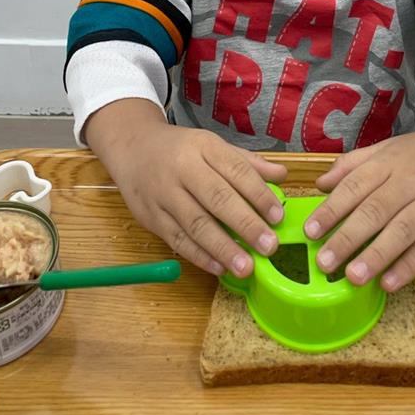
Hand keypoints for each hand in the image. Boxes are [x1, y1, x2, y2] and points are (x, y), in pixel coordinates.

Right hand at [86, 100, 287, 278]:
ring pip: (196, 224)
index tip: (278, 217)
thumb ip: (247, 163)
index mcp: (204, 147)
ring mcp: (164, 194)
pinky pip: (176, 240)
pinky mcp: (150, 217)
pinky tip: (219, 267)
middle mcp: (183, 169)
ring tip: (246, 267)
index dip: (259, 195)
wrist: (133, 148)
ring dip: (223, 248)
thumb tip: (282, 175)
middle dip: (246, 225)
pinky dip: (199, 256)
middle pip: (217, 199)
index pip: (236, 171)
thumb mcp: (213, 146)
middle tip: (269, 247)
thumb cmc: (182, 150)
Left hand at [303, 105, 414, 292]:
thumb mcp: (385, 148)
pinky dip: (408, 267)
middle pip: (376, 211)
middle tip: (325, 262)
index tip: (310, 232)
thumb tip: (320, 184)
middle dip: (348, 238)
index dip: (331, 210)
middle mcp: (409, 183)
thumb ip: (351, 165)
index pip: (355, 186)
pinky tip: (388, 283)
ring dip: (377, 256)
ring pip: (402, 232)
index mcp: (388, 163)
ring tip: (353, 277)